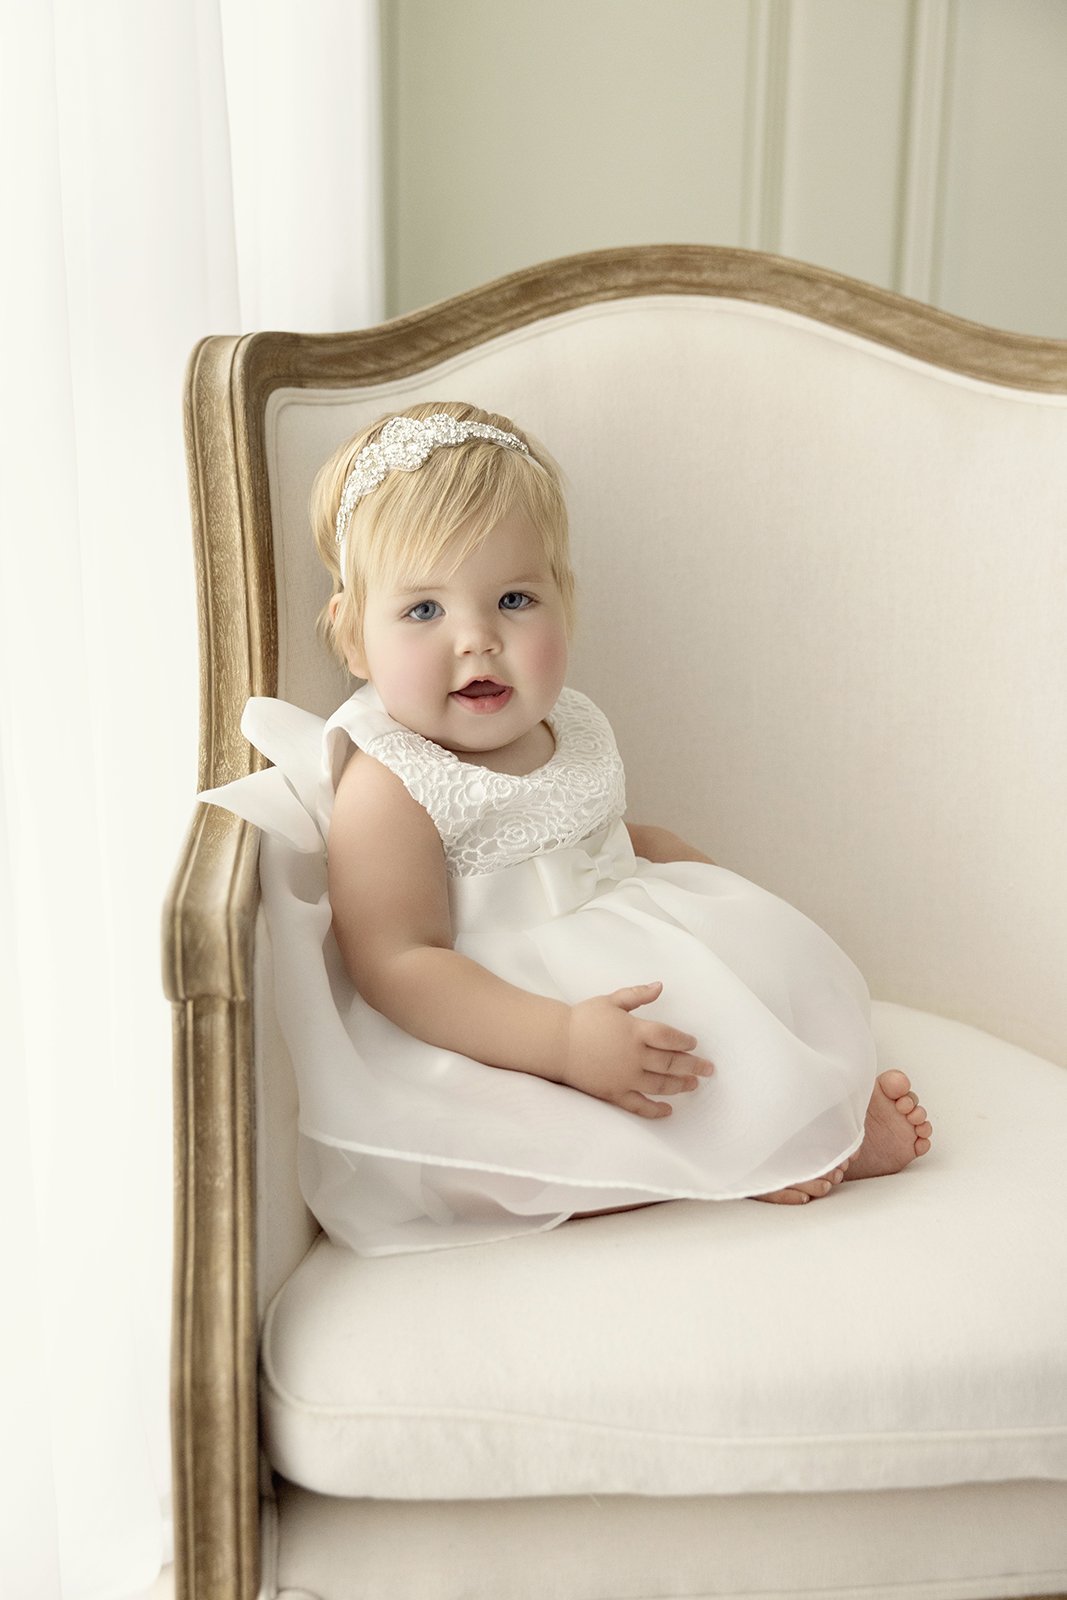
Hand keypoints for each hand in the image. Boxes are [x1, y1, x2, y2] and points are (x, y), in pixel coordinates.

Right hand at [561, 981, 713, 1117]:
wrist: (555, 1042)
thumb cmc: (583, 1019)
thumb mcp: (611, 1000)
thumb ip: (637, 994)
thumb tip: (660, 986)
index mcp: (635, 1031)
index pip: (670, 1038)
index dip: (686, 1041)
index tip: (694, 1044)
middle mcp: (634, 1056)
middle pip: (671, 1062)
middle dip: (693, 1065)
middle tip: (709, 1069)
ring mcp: (625, 1077)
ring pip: (661, 1085)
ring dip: (680, 1085)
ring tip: (693, 1084)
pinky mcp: (614, 1093)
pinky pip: (639, 1105)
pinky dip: (656, 1110)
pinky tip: (668, 1111)